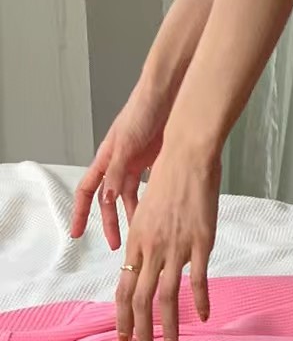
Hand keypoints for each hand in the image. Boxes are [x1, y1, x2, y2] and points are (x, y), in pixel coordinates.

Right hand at [71, 79, 171, 248]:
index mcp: (106, 159)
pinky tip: (156, 215)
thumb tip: (107, 200)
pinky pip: (149, 187)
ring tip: (141, 235)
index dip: (80, 212)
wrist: (169, 95)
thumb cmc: (143, 112)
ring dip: (133, 215)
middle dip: (111, 222)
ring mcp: (136, 163)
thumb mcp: (126, 144)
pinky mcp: (154, 161)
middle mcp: (118, 163)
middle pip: (109, 199)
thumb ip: (117, 171)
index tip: (76, 233)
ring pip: (130, 196)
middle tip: (118, 245)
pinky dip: (150, 201)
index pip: (87, 190)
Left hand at [116, 144, 220, 340]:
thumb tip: (147, 262)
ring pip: (166, 296)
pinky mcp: (200, 243)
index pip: (123, 288)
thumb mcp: (148, 212)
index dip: (122, 318)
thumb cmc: (169, 179)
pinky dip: (200, 300)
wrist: (187, 156)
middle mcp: (151, 249)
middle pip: (139, 300)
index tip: (124, 338)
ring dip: (167, 326)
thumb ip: (147, 240)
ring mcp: (176, 247)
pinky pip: (198, 279)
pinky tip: (205, 317)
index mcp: (136, 242)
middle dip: (140, 331)